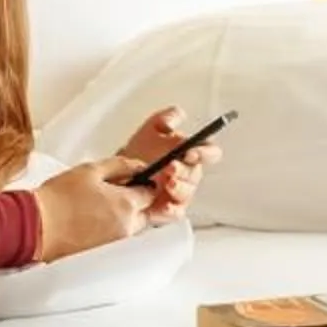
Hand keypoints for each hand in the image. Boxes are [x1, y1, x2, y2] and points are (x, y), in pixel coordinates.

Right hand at [31, 155, 154, 262]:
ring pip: (132, 228)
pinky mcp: (104, 253)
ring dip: (124, 217)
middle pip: (145, 214)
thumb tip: (139, 167)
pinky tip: (91, 220)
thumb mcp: (91, 170)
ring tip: (98, 206)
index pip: (151, 194)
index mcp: (127, 204)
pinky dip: (111, 230)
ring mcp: (116, 243)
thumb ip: (121, 166)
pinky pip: (117, 239)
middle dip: (136, 203)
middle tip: (114, 193)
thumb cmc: (59, 197)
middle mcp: (127, 227)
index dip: (144, 184)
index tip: (134, 180)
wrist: (37, 226)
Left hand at [114, 106, 220, 227]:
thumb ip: (166, 120)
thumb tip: (180, 114)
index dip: (204, 153)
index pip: (209, 152)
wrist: (118, 174)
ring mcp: (179, 192)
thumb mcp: (150, 130)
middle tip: (170, 167)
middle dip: (184, 171)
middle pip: (196, 174)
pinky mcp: (169, 209)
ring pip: (187, 193)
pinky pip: (177, 212)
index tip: (190, 152)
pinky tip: (164, 205)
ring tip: (165, 183)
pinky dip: (171, 210)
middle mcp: (187, 174)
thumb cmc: (137, 152)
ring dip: (178, 188)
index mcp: (188, 154)